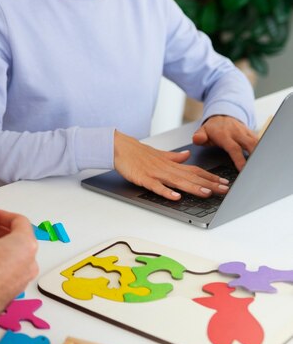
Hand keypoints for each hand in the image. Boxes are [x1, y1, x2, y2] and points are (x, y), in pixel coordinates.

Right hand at [114, 130, 228, 200]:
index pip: (195, 170)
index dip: (211, 177)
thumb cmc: (137, 152)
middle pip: (191, 177)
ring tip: (207, 193)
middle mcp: (166, 168)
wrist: (119, 147)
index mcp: (171, 164)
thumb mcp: (159, 154)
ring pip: (177, 182)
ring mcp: (155, 174)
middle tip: (224, 190)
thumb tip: (187, 155)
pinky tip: (176, 197)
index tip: (225, 182)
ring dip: (193, 188)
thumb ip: (174, 157)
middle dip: (209, 184)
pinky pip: (156, 187)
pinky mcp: (143, 179)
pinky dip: (166, 192)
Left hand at [192, 115, 257, 170]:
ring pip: (257, 142)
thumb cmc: (212, 128)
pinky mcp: (252, 133)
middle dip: (255, 157)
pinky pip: (259, 141)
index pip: (234, 148)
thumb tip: (197, 139)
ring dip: (260, 154)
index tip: (243, 170)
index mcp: (224, 135)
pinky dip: (262, 149)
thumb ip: (199, 137)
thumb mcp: (202, 131)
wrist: (222, 115)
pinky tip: (262, 160)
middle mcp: (237, 133)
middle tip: (256, 170)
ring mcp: (245, 132)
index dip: (239, 160)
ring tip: (261, 166)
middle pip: (250, 145)